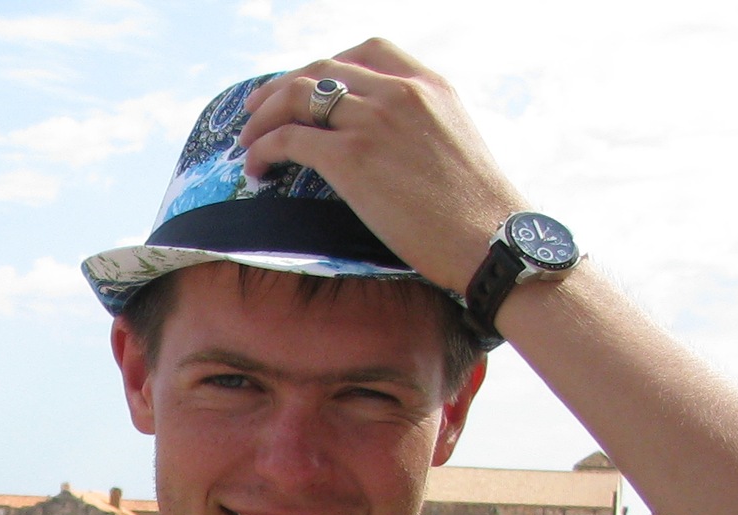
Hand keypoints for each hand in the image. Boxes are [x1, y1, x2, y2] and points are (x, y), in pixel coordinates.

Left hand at [232, 39, 526, 292]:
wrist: (490, 239)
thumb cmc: (476, 209)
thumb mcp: (454, 140)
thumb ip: (420, 124)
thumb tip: (386, 141)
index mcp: (429, 84)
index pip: (367, 51)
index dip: (326, 66)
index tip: (305, 87)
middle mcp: (399, 92)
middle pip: (322, 69)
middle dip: (281, 88)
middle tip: (257, 110)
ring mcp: (373, 120)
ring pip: (297, 96)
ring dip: (263, 117)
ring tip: (247, 141)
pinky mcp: (351, 156)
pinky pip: (289, 138)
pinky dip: (264, 149)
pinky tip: (257, 168)